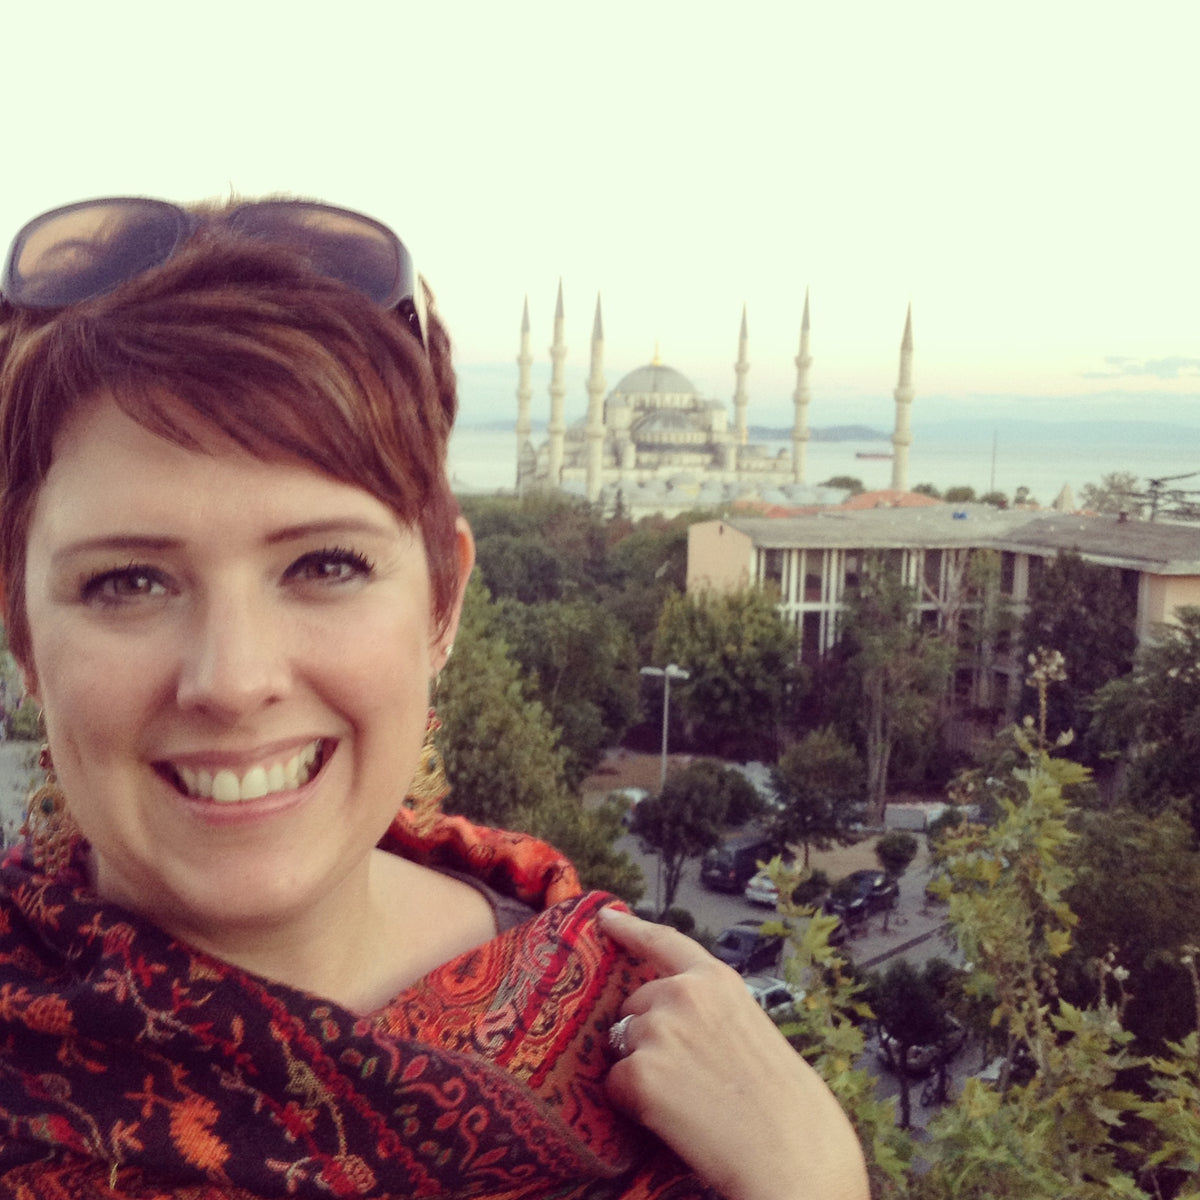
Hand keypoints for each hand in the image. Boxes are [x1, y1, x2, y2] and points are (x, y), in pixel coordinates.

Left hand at [599, 907, 867, 1199]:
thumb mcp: (752, 1029)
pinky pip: (616, 1085)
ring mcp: (658, 1030)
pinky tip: (674, 1119)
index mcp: (717, 980)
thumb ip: (710, 1011)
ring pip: (623, 1046)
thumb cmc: (784, 1103)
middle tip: (690, 1077)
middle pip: (635, 1007)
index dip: (630, 928)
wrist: (792, 1154)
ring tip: (689, 1100)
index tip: (606, 916)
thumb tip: (670, 1017)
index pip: (663, 942)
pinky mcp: (639, 1072)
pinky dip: (633, 1105)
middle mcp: (682, 994)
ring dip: (642, 1071)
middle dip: (648, 1036)